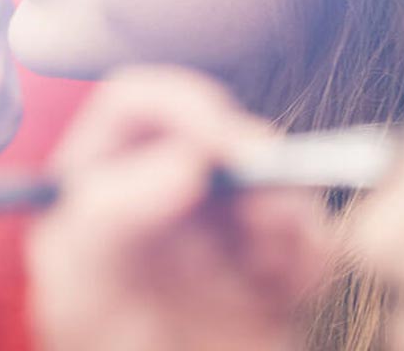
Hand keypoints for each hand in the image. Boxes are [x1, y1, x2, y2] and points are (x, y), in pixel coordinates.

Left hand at [29, 68, 330, 350]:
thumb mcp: (90, 300)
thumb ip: (113, 218)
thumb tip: (183, 161)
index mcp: (96, 191)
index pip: (135, 105)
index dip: (183, 104)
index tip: (224, 142)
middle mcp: (156, 197)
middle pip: (216, 130)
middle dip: (252, 164)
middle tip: (267, 215)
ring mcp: (215, 228)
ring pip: (274, 172)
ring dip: (287, 212)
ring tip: (273, 271)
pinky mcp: (268, 262)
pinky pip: (309, 227)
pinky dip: (313, 254)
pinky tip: (290, 294)